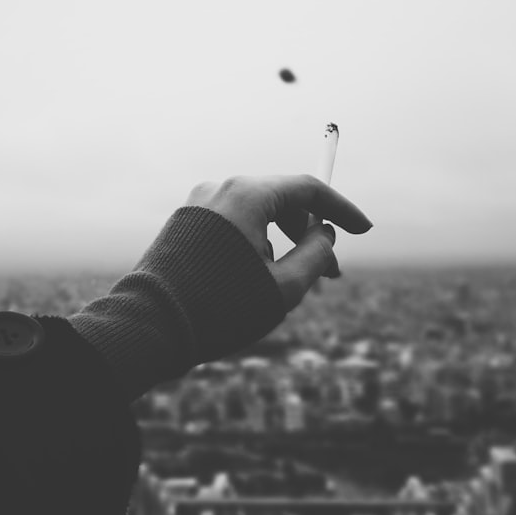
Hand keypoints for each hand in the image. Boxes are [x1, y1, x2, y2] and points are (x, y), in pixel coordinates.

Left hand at [186, 175, 372, 310]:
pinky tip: (257, 279)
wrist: (151, 325)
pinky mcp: (185, 222)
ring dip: (282, 243)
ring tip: (289, 283)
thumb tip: (324, 234)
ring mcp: (198, 203)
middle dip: (310, 234)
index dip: (341, 210)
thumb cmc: (220, 308)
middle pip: (283, 201)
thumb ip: (316, 255)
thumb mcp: (284, 287)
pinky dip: (255, 244)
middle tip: (330, 273)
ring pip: (258, 214)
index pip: (308, 189)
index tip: (364, 229)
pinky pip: (233, 224)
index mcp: (246, 195)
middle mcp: (220, 189)